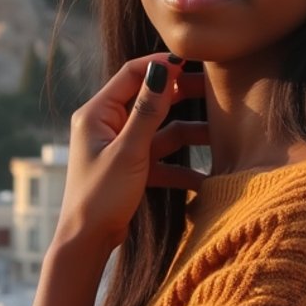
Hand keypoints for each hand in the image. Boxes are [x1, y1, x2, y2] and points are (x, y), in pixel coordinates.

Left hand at [59, 55, 206, 253]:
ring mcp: (120, 147)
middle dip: (182, 96)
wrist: (86, 243)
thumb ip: (147, 110)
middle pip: (150, 99)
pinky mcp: (130, 168)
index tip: (192, 61)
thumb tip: (163, 69)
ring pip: (161, 131)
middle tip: (215, 91)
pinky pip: (160, 158)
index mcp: (97, 113)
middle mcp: (107, 125)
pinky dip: (180, 167)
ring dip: (188, 134)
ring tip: (219, 134)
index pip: (132, 74)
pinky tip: (204, 179)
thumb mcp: (129, 151)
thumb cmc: (100, 196)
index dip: (161, 66)